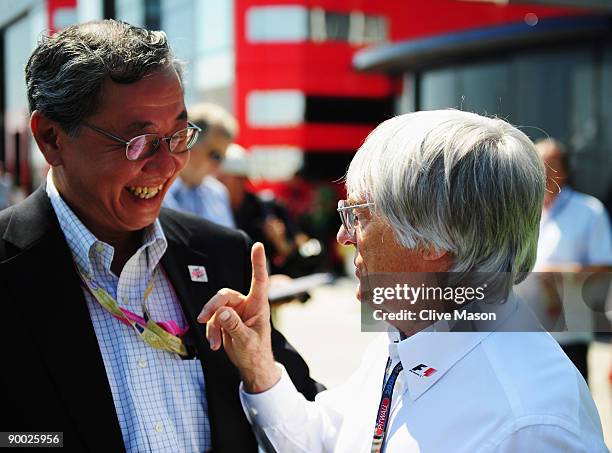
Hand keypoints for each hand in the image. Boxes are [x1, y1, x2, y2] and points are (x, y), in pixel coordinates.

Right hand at [197, 242, 280, 392]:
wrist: (251, 366)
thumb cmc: (255, 352)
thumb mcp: (246, 341)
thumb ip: (234, 326)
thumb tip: (222, 312)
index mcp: (259, 305)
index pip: (259, 280)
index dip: (257, 262)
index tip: (258, 245)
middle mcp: (247, 304)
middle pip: (225, 295)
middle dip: (212, 307)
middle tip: (203, 319)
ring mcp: (236, 311)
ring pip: (216, 308)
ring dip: (211, 325)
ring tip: (213, 343)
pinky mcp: (227, 319)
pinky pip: (213, 319)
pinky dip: (211, 331)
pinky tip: (213, 344)